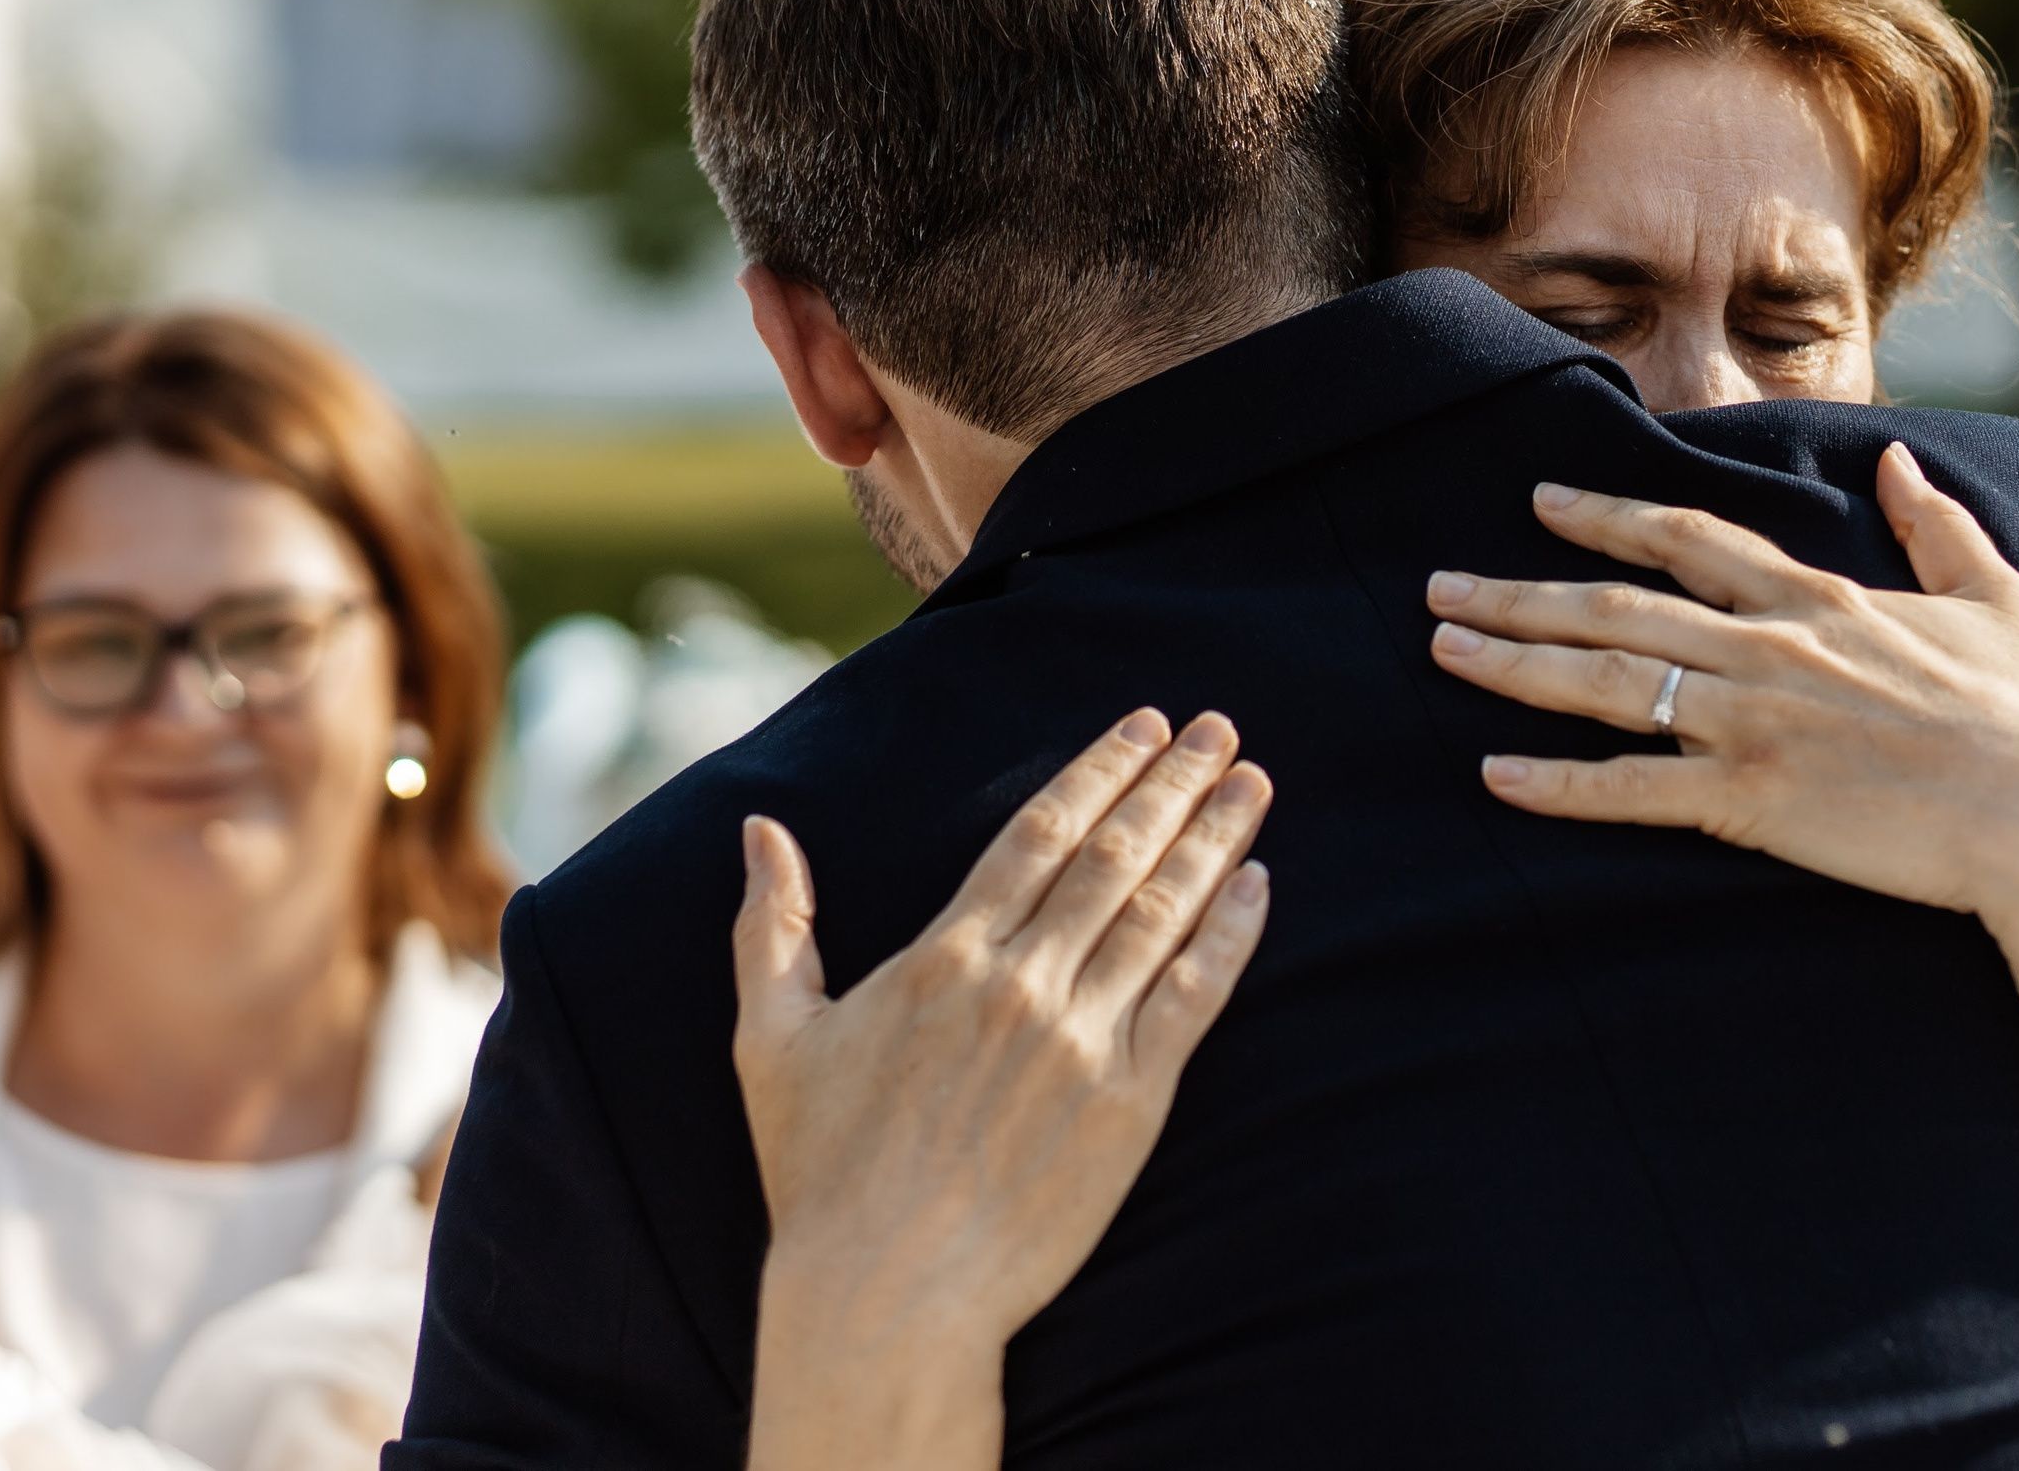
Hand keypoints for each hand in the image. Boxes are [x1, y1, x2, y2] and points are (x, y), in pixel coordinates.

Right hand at [735, 708, 1271, 1470]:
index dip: (1098, 770)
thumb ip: (770, 925)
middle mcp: (1021, 982)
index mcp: (945, 956)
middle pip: (1115, 855)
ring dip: (1214, 838)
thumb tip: (758, 830)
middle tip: (1218, 728)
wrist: (887, 1293)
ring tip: (1254, 783)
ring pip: (1163, 912)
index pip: (1040, 832)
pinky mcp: (1130, 1105)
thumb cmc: (822, 1174)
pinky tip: (1260, 886)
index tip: (1144, 725)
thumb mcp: (770, 1038)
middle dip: (1174, 782)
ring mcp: (1082, 1040)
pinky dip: (1232, 935)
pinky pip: (1196, 998)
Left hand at [1427, 445, 2018, 1466]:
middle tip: (1437, 585)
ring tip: (1441, 650)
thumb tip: (1900, 463)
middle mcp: (1767, 647)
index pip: (1686, 538)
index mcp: (1816, 599)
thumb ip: (1937, 526)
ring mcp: (1753, 721)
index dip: (1605, 515)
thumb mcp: (1994, 599)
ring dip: (1514, 664)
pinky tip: (1495, 774)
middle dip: (1518, 593)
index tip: (1539, 499)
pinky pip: (1632, 788)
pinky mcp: (1751, 799)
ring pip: (1605, 682)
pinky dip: (1559, 782)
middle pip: (1614, 607)